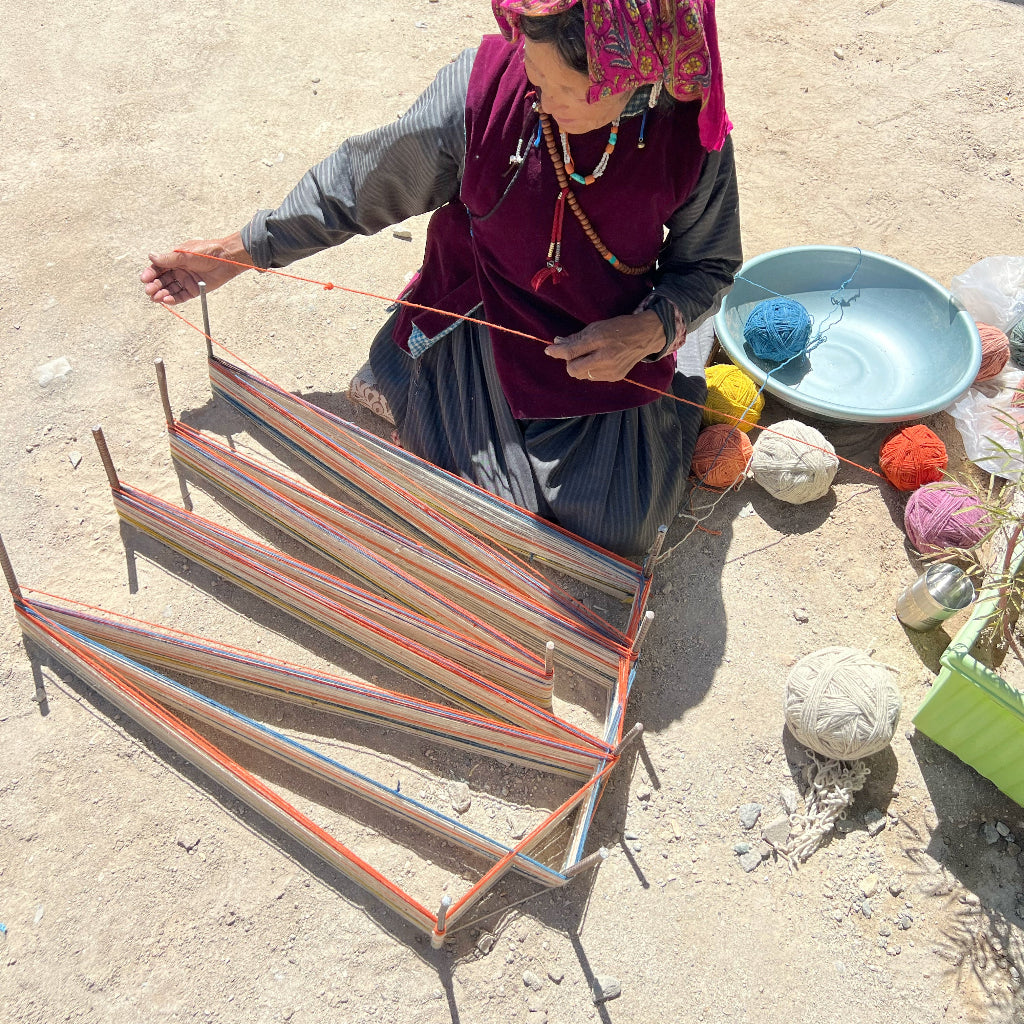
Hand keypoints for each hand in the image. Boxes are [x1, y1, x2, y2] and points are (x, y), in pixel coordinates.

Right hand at [140, 231, 253, 304]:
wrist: (226, 259)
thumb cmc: (206, 252)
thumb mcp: (185, 254)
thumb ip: (169, 258)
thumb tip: (151, 256)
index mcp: (174, 259)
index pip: (158, 268)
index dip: (150, 273)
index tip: (144, 279)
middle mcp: (179, 270)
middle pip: (163, 280)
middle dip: (154, 286)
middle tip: (148, 291)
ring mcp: (186, 280)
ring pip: (170, 289)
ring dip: (162, 294)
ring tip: (155, 298)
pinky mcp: (194, 290)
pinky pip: (181, 296)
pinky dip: (173, 299)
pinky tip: (166, 300)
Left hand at [544, 311, 666, 381]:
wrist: (645, 335)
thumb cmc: (619, 327)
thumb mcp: (597, 327)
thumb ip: (576, 337)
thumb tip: (557, 343)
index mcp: (600, 340)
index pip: (571, 351)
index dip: (557, 352)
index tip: (549, 350)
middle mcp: (605, 357)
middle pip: (573, 370)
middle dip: (569, 362)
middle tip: (575, 353)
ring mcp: (611, 370)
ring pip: (582, 375)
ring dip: (580, 367)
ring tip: (590, 355)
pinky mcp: (615, 377)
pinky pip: (593, 377)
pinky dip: (591, 370)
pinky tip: (600, 361)